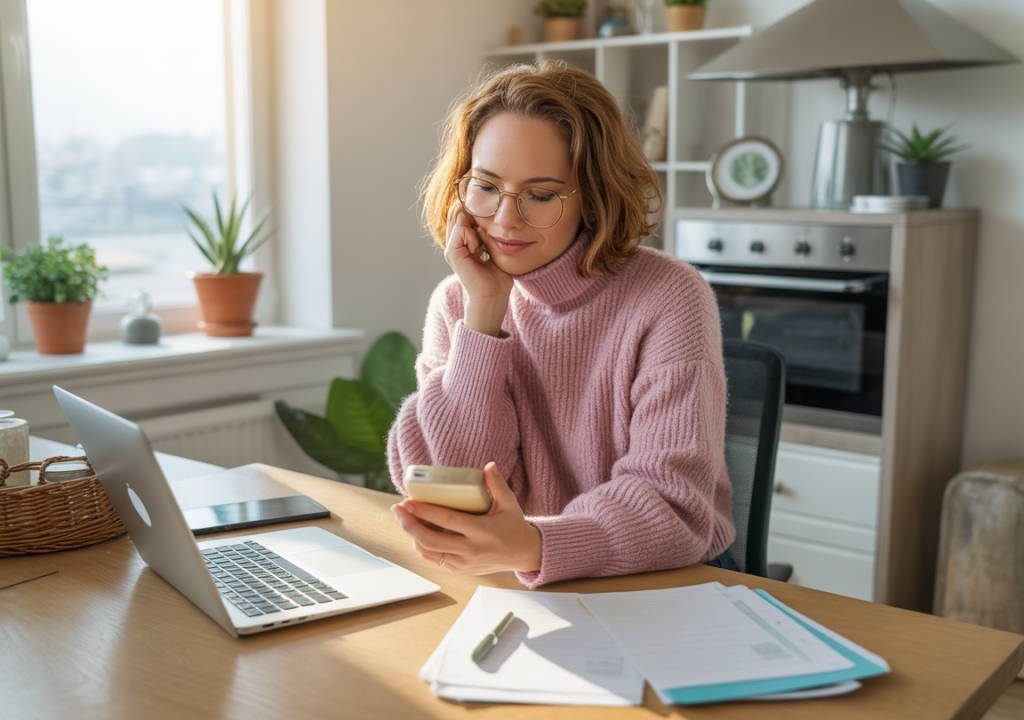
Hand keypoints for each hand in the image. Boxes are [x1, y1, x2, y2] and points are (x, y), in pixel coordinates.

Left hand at [391, 462, 541, 574]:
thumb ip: (497, 484)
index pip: (447, 521)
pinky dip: (422, 547)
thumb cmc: (514, 526)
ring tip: (403, 519)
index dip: (425, 511)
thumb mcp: (509, 503)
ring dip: (412, 536)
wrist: (523, 554)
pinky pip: (435, 560)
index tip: (408, 501)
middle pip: (430, 540)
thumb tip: (488, 465)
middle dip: (409, 524)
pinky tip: (416, 533)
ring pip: (429, 552)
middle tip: (397, 509)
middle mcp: (470, 550)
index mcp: (481, 531)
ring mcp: (463, 563)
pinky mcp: (460, 570)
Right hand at [444, 203, 512, 335]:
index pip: (461, 217)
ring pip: (458, 220)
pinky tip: (478, 249)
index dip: (472, 212)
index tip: (486, 222)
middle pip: (456, 215)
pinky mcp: (452, 254)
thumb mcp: (492, 247)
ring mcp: (451, 250)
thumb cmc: (497, 275)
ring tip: (481, 246)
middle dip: (471, 214)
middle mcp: (454, 246)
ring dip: (473, 227)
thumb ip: (485, 233)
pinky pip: (460, 231)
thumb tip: (484, 214)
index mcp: (463, 245)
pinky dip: (471, 235)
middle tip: (484, 229)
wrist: (494, 294)